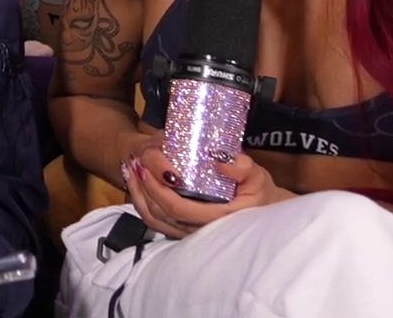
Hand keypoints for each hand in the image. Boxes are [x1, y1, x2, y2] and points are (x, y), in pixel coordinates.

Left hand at [119, 133, 286, 238]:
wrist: (262, 210)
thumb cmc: (258, 192)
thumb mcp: (257, 175)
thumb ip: (241, 168)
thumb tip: (217, 160)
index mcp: (218, 218)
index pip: (179, 208)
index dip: (160, 191)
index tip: (147, 167)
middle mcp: (200, 230)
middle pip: (161, 214)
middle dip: (143, 188)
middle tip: (135, 162)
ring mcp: (189, 233)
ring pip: (154, 220)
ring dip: (138, 194)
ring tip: (130, 168)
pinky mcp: (182, 230)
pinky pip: (155, 222)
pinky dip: (141, 203)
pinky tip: (136, 183)